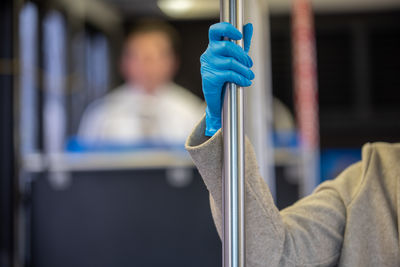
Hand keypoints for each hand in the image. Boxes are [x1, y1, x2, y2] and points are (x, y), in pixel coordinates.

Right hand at [200, 22, 253, 136]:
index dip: (227, 29)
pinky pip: (229, 75)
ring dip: (244, 70)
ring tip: (250, 76)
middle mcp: (208, 54)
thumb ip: (242, 42)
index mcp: (213, 46)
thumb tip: (249, 26)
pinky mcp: (209, 78)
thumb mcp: (236, 58)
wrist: (218, 100)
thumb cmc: (226, 76)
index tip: (239, 35)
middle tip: (249, 64)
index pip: (215, 31)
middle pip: (226, 46)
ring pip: (230, 62)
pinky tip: (246, 82)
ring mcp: (207, 66)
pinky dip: (241, 78)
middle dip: (242, 55)